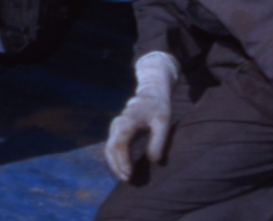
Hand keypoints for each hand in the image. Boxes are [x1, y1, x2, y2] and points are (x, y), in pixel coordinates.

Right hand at [104, 52, 176, 181]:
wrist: (152, 92)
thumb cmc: (159, 108)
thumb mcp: (164, 122)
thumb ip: (158, 141)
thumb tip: (153, 161)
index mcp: (128, 121)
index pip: (119, 144)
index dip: (122, 161)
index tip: (130, 174)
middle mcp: (118, 124)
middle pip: (110, 148)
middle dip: (116, 166)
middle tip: (127, 180)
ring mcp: (115, 127)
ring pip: (108, 148)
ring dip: (114, 164)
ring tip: (125, 178)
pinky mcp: (117, 130)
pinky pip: (111, 147)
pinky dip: (115, 159)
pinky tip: (123, 169)